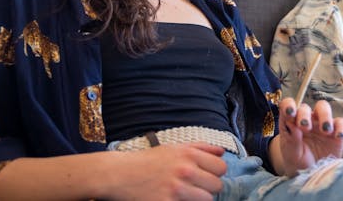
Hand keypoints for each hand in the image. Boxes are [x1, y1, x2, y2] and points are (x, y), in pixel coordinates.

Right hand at [112, 143, 226, 199]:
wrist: (121, 174)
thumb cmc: (148, 160)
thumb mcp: (175, 147)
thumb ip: (201, 148)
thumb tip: (221, 152)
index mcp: (189, 154)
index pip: (221, 167)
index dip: (216, 173)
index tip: (207, 175)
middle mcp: (185, 170)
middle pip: (217, 185)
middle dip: (209, 187)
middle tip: (197, 187)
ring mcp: (176, 189)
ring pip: (207, 199)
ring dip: (199, 198)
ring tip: (187, 194)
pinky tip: (175, 199)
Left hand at [277, 98, 342, 176]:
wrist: (311, 174)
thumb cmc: (297, 161)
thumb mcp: (291, 153)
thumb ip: (291, 138)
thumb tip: (292, 122)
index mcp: (291, 121)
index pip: (288, 105)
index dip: (288, 105)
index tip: (290, 112)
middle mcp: (306, 119)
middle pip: (306, 107)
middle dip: (305, 115)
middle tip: (305, 127)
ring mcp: (321, 124)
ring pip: (324, 108)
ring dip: (324, 116)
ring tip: (325, 130)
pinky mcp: (335, 132)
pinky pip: (341, 123)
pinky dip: (341, 128)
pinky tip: (338, 136)